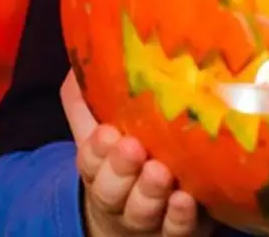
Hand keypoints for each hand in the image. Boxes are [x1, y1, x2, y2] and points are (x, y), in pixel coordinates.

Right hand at [61, 70, 208, 236]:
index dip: (97, 150)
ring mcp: (148, 216)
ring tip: (161, 171)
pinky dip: (179, 217)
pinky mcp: (178, 231)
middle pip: (112, 189)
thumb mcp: (100, 131)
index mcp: (99, 169)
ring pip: (143, 210)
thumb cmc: (121, 162)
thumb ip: (87, 98)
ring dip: (150, 192)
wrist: (135, 226)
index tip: (107, 133)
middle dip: (121, 169)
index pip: (90, 160)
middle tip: (133, 148)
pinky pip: (176, 230)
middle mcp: (120, 196)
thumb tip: (82, 50)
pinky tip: (186, 199)